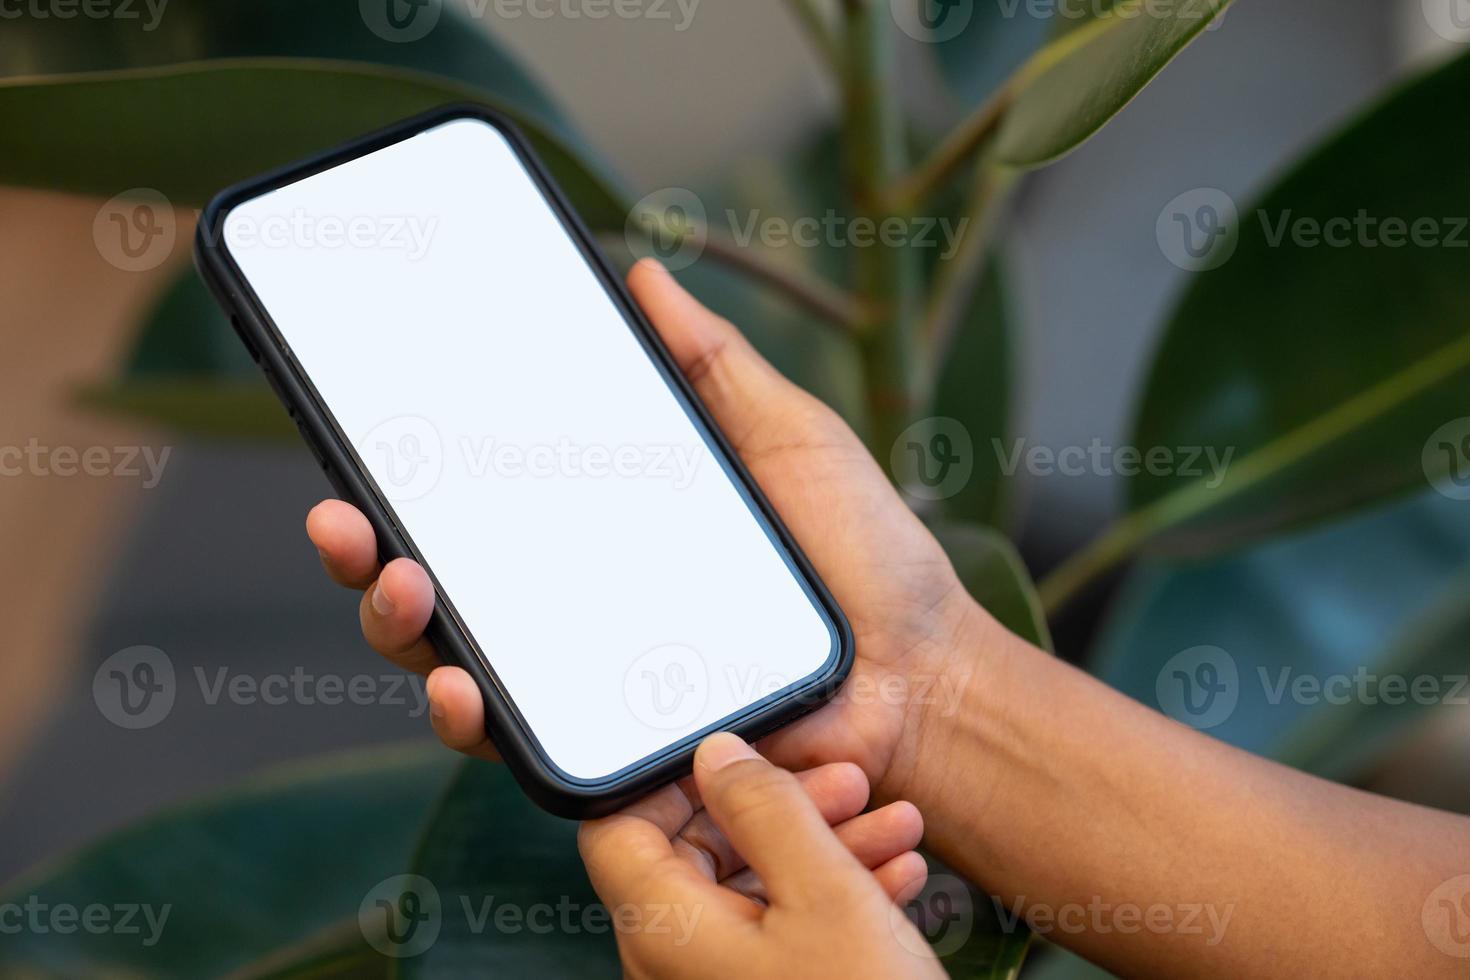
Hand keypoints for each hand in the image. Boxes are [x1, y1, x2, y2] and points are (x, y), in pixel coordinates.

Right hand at [305, 258, 990, 801]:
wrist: (924, 672)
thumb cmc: (864, 556)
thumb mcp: (784, 436)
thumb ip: (711, 365)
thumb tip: (641, 273)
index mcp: (604, 533)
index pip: (483, 506)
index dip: (412, 480)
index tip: (362, 435)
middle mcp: (579, 610)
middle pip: (441, 587)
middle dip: (368, 555)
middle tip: (346, 517)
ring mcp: (593, 684)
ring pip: (456, 664)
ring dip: (397, 627)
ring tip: (396, 583)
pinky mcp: (618, 751)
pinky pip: (525, 744)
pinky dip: (475, 718)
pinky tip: (458, 688)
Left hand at [579, 733, 942, 979]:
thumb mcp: (824, 892)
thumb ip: (765, 809)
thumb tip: (717, 754)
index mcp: (663, 929)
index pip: (617, 825)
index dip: (669, 776)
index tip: (734, 750)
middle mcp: (674, 963)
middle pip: (698, 850)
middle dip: (779, 805)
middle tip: (843, 781)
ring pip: (753, 888)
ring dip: (823, 844)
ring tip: (891, 822)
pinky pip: (781, 931)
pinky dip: (833, 894)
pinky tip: (894, 873)